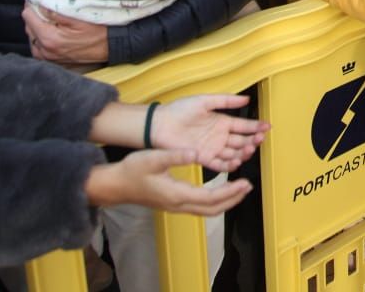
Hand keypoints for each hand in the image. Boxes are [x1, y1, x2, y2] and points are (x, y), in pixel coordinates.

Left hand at [23, 3, 110, 63]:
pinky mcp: (51, 61)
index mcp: (49, 38)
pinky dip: (41, 38)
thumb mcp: (78, 16)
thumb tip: (39, 3)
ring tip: (50, 20)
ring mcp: (47, 57)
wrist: (110, 47)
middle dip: (34, 16)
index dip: (31, 4)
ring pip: (31, 37)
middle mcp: (45, 50)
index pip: (28, 16)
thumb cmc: (97, 31)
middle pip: (28, 26)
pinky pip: (37, 47)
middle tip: (45, 7)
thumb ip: (55, 11)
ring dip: (37, 27)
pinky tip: (52, 32)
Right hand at [86, 149, 253, 213]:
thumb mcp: (153, 158)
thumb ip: (175, 155)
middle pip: (213, 209)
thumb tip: (195, 153)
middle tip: (247, 187)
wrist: (116, 185)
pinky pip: (199, 207)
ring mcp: (176, 206)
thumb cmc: (132, 171)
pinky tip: (218, 190)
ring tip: (238, 190)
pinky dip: (214, 201)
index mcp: (177, 194)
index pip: (211, 198)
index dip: (230, 191)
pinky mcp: (173, 203)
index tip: (245, 182)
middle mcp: (179, 204)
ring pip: (207, 211)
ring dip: (225, 202)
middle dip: (232, 199)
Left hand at [151, 94, 269, 171]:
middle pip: (241, 140)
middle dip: (253, 140)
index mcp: (222, 122)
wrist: (159, 125)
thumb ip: (226, 101)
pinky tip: (237, 162)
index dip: (255, 126)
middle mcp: (220, 136)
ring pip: (233, 153)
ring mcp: (212, 148)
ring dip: (243, 152)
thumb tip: (246, 98)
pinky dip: (229, 165)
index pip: (243, 125)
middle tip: (260, 139)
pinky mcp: (203, 158)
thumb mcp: (204, 101)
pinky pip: (219, 164)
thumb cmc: (179, 110)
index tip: (267, 127)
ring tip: (250, 149)